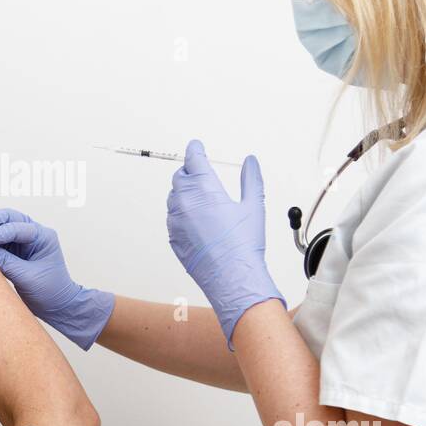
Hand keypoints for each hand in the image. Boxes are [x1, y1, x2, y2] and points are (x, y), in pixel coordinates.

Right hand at [0, 208, 114, 350]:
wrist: (57, 306)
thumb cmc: (50, 292)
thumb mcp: (26, 278)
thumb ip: (5, 262)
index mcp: (43, 236)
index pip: (16, 227)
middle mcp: (34, 234)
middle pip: (6, 219)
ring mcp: (23, 240)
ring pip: (0, 226)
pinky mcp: (14, 249)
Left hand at [167, 140, 283, 344]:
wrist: (232, 278)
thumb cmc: (243, 246)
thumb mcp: (253, 206)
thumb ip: (251, 179)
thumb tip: (250, 162)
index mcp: (204, 188)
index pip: (193, 159)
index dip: (195, 150)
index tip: (196, 147)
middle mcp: (185, 202)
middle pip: (181, 176)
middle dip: (190, 172)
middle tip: (201, 174)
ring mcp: (176, 220)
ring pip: (174, 197)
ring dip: (184, 193)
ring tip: (202, 200)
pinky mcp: (173, 237)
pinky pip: (173, 218)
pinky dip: (182, 214)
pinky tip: (197, 222)